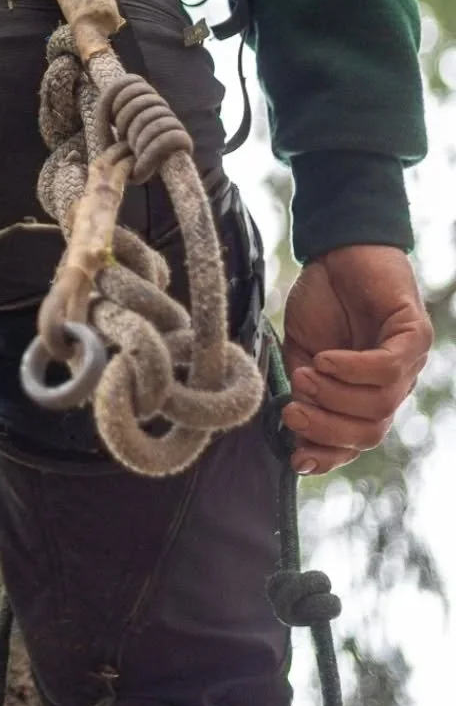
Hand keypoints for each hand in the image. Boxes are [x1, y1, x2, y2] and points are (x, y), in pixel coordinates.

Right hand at [281, 245, 431, 474]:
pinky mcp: (415, 334)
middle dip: (328, 429)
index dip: (329, 454)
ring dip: (336, 396)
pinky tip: (326, 358)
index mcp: (366, 393)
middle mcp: (393, 385)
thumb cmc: (322, 299)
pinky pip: (389, 367)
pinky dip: (354, 369)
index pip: (357, 439)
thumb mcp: (301, 352)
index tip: (295, 456)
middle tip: (291, 412)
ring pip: (380, 404)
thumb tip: (292, 431)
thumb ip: (301, 389)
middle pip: (372, 431)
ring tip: (305, 374)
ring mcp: (408, 361)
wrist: (338, 249)